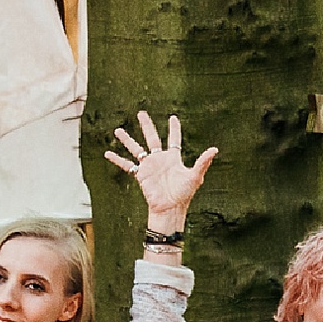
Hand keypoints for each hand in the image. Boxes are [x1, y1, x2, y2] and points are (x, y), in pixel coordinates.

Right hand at [101, 110, 217, 234]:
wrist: (170, 208)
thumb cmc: (184, 194)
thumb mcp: (195, 176)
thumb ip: (203, 162)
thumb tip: (215, 149)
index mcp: (173, 158)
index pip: (174, 139)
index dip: (174, 128)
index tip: (173, 117)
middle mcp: (160, 159)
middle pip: (152, 137)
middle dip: (146, 125)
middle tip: (141, 113)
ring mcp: (149, 166)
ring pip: (136, 148)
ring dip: (127, 140)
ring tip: (117, 130)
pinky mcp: (141, 175)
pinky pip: (127, 165)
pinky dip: (117, 160)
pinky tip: (108, 153)